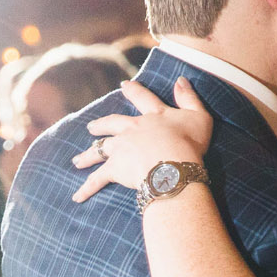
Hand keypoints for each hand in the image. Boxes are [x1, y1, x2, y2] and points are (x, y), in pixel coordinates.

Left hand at [72, 78, 214, 202]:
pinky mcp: (115, 168)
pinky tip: (77, 197)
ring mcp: (121, 148)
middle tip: (90, 127)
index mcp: (153, 116)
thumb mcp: (199, 116)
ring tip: (78, 160)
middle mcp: (133, 129)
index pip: (142, 98)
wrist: (173, 166)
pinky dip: (87, 188)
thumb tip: (180, 80)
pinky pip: (97, 179)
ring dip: (88, 155)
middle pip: (112, 124)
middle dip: (101, 125)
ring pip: (100, 150)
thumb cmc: (190, 143)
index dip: (133, 91)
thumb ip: (189, 97)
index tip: (123, 85)